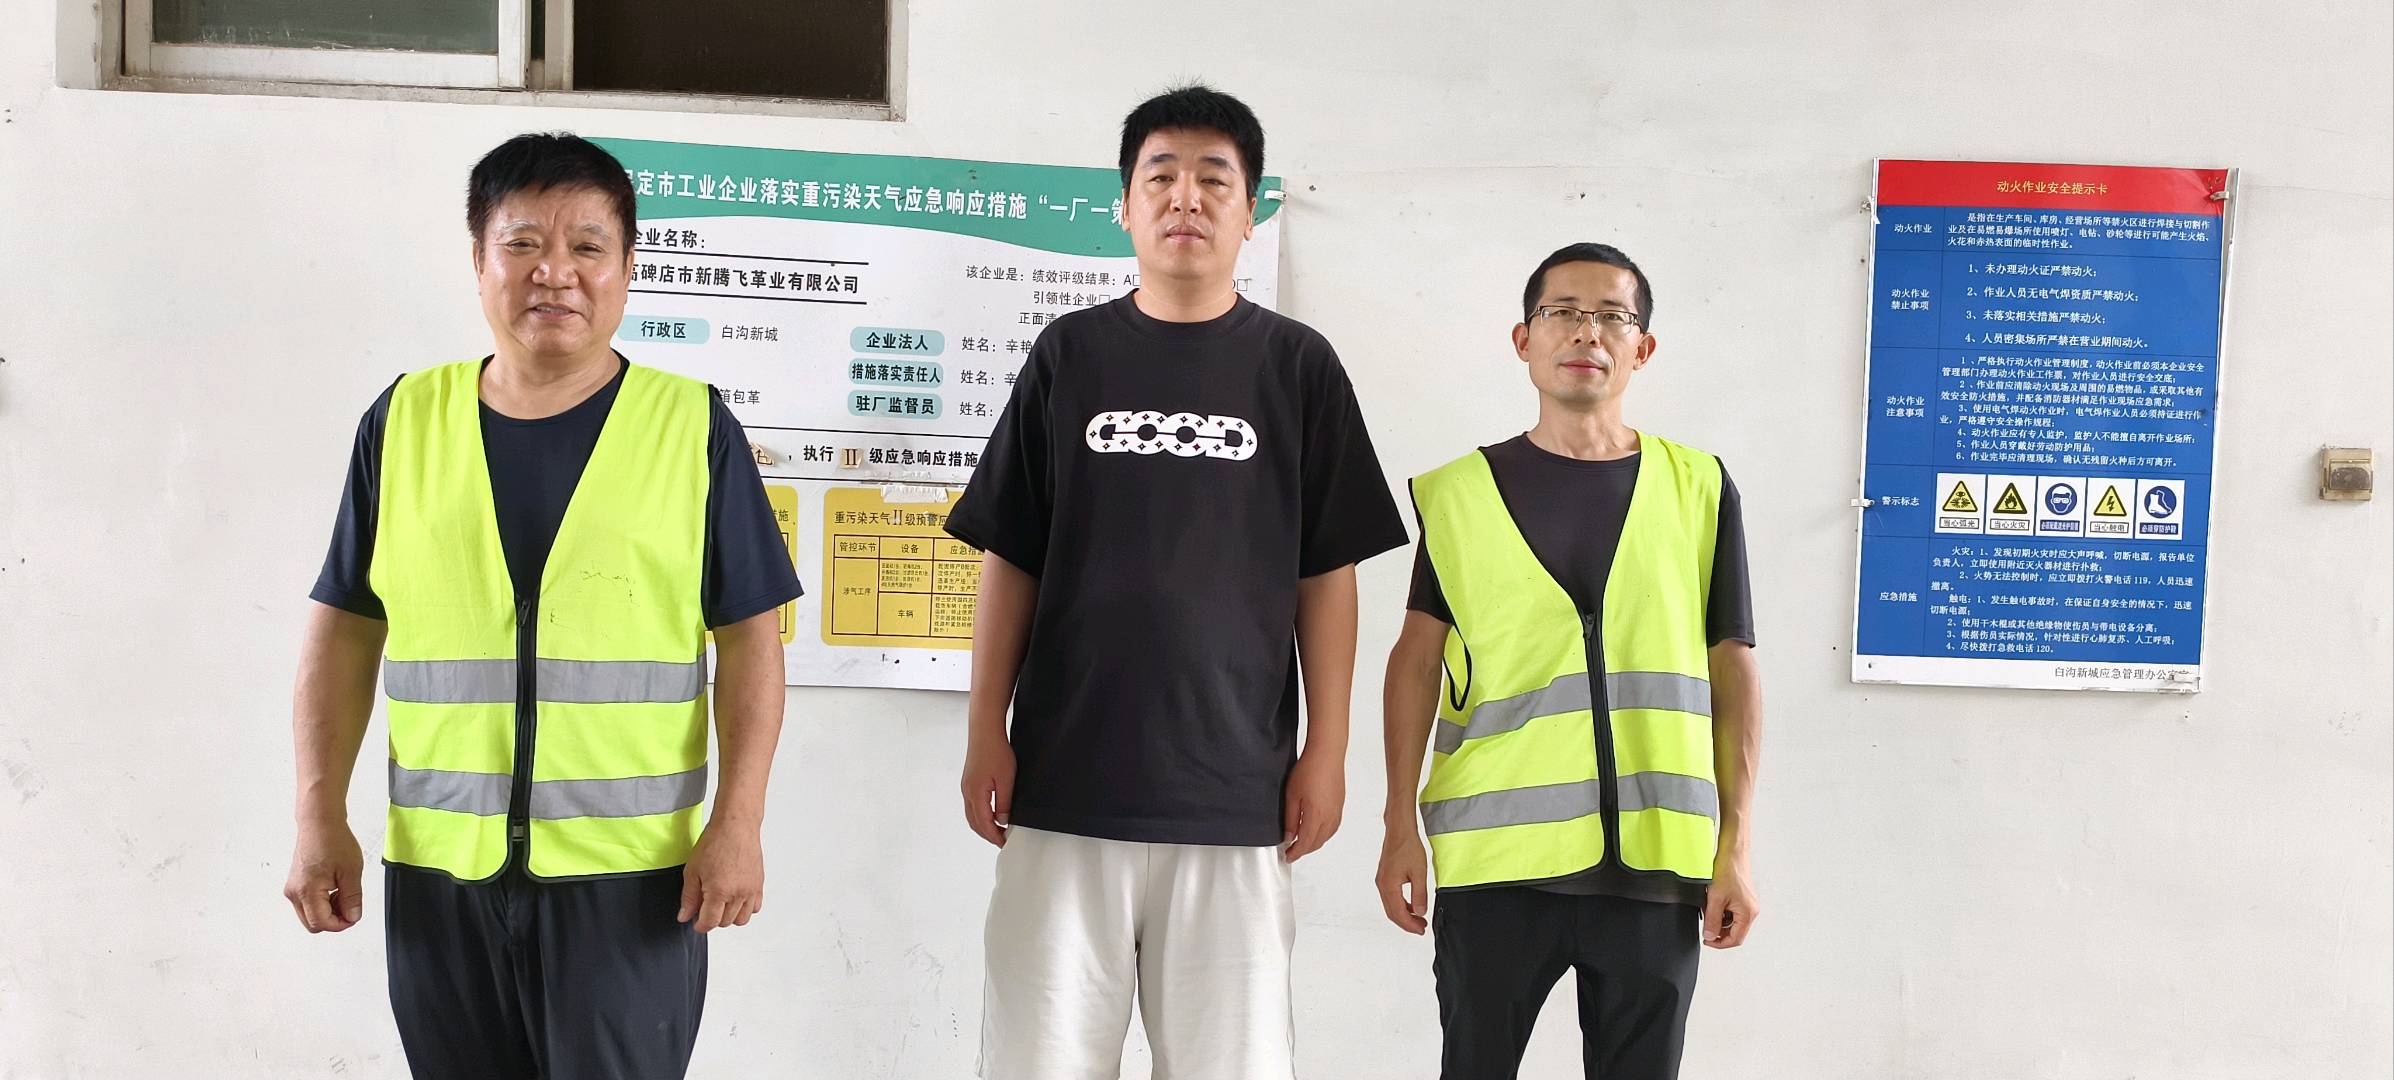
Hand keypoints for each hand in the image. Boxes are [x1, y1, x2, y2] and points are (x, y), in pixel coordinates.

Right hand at [283, 819, 364, 933]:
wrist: (319, 822)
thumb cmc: (333, 840)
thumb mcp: (351, 871)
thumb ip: (352, 898)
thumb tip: (353, 916)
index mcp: (306, 890)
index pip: (321, 923)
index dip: (341, 924)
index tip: (354, 915)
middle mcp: (294, 892)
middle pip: (313, 923)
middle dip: (334, 919)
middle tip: (350, 905)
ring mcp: (292, 888)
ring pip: (309, 915)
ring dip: (328, 911)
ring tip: (343, 892)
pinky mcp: (294, 883)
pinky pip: (307, 903)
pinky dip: (322, 902)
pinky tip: (334, 889)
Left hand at [678, 820, 764, 932]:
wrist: (735, 826)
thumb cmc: (715, 843)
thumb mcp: (692, 871)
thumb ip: (689, 897)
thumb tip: (685, 916)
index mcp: (719, 891)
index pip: (710, 923)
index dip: (700, 926)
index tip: (696, 922)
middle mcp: (738, 894)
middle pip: (725, 923)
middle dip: (712, 919)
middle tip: (704, 906)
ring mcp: (751, 890)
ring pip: (741, 919)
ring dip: (729, 917)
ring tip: (721, 903)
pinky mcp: (759, 884)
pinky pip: (754, 908)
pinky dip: (745, 909)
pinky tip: (735, 898)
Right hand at [960, 737, 1014, 846]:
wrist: (984, 731)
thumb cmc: (996, 751)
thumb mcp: (1006, 779)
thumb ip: (1004, 802)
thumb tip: (1003, 821)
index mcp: (976, 794)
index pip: (984, 823)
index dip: (995, 836)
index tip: (1005, 843)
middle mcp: (967, 793)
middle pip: (974, 823)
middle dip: (987, 835)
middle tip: (1001, 841)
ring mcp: (966, 787)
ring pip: (971, 815)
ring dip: (983, 826)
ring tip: (997, 831)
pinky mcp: (968, 782)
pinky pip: (971, 806)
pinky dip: (980, 816)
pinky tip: (991, 814)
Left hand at [1281, 750, 1344, 862]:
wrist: (1327, 754)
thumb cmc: (1309, 769)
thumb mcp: (1291, 796)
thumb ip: (1290, 819)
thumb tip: (1289, 836)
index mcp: (1316, 816)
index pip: (1305, 843)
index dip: (1296, 853)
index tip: (1288, 856)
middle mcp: (1330, 817)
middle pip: (1317, 843)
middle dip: (1304, 850)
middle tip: (1292, 851)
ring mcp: (1337, 812)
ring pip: (1326, 837)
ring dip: (1314, 843)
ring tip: (1301, 842)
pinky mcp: (1340, 806)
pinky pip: (1332, 828)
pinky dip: (1323, 834)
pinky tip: (1316, 830)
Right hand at [1374, 824, 1430, 933]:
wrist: (1399, 830)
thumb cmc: (1408, 847)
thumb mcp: (1419, 873)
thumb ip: (1419, 894)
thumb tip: (1420, 912)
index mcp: (1389, 886)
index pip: (1398, 913)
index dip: (1410, 925)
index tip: (1421, 930)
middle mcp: (1382, 885)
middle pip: (1392, 913)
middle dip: (1407, 923)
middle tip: (1421, 928)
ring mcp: (1382, 881)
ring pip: (1391, 906)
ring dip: (1404, 915)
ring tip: (1419, 919)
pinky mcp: (1385, 877)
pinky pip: (1391, 897)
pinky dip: (1401, 905)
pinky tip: (1412, 905)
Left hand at [1703, 852, 1758, 948]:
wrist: (1732, 852)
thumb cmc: (1729, 870)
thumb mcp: (1716, 899)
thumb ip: (1712, 920)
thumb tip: (1710, 936)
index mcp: (1748, 913)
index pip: (1736, 939)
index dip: (1720, 943)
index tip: (1707, 940)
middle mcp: (1751, 910)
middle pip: (1734, 931)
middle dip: (1718, 930)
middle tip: (1706, 926)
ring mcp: (1747, 904)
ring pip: (1732, 921)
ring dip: (1719, 919)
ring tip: (1709, 908)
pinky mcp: (1742, 897)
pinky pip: (1732, 911)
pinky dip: (1721, 910)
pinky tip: (1713, 901)